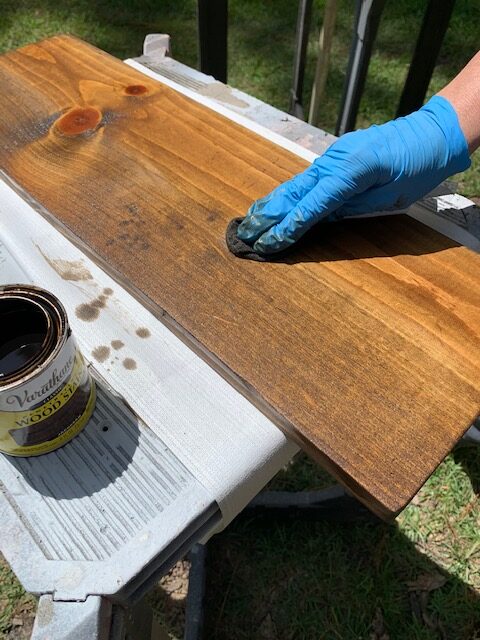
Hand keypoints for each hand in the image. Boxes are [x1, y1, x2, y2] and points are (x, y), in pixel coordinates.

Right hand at [237, 96, 470, 254]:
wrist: (432, 131)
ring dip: (270, 204)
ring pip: (294, 184)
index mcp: (350, 172)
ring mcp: (332, 156)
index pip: (310, 207)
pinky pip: (305, 179)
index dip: (287, 229)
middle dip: (266, 216)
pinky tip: (273, 203)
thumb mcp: (390, 197)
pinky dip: (286, 194)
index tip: (266, 244)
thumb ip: (352, 207)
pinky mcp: (334, 156)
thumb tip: (321, 218)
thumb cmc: (419, 166)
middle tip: (244, 234)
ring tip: (248, 220)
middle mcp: (334, 161)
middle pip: (292, 193)